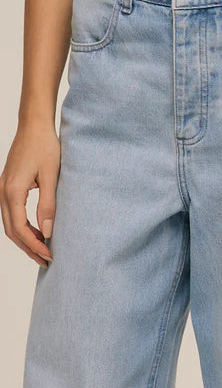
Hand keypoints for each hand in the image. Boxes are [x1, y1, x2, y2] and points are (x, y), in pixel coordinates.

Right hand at [0, 124, 59, 267]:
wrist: (34, 126)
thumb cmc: (45, 147)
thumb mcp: (51, 176)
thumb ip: (48, 204)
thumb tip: (48, 232)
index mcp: (13, 192)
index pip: (20, 229)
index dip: (35, 245)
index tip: (50, 255)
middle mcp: (3, 193)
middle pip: (12, 231)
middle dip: (28, 248)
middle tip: (47, 261)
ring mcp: (3, 190)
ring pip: (10, 224)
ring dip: (25, 239)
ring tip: (43, 251)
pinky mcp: (8, 187)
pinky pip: (12, 214)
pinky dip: (23, 227)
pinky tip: (38, 232)